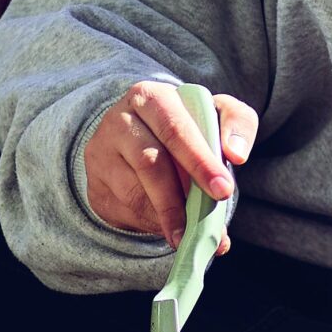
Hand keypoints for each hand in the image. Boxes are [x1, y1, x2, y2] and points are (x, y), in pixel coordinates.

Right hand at [83, 81, 258, 247]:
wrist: (138, 135)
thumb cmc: (185, 125)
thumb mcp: (214, 113)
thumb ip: (237, 124)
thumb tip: (237, 153)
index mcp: (151, 97)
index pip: (175, 129)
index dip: (200, 161)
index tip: (223, 190)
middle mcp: (119, 120)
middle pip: (149, 163)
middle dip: (179, 200)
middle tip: (203, 228)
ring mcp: (101, 153)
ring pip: (134, 192)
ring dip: (165, 218)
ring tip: (188, 234)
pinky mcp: (95, 183)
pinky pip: (123, 210)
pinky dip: (150, 223)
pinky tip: (167, 226)